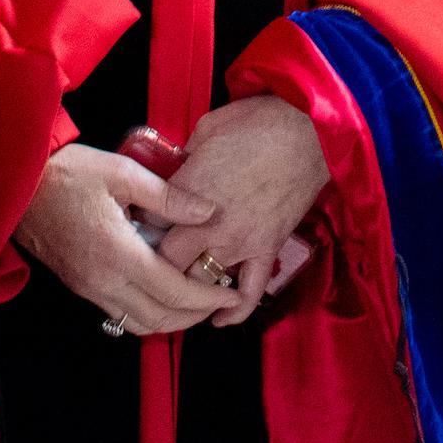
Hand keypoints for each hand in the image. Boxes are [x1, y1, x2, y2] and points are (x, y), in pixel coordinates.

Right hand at [14, 144, 230, 334]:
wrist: (19, 185)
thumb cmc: (69, 173)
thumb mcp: (123, 173)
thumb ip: (168, 196)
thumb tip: (208, 211)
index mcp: (118, 253)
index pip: (172, 291)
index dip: (206, 298)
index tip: (229, 292)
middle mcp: (103, 280)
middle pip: (159, 318)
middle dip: (195, 315)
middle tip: (220, 301)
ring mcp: (89, 288)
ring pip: (138, 323)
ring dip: (171, 320)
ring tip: (196, 302)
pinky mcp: (80, 286)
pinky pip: (120, 315)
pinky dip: (147, 314)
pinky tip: (162, 296)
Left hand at [155, 97, 329, 324]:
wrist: (308, 133)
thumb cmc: (257, 123)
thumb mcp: (207, 127)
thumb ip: (186, 155)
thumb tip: (178, 167)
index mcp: (188, 193)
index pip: (147, 225)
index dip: (138, 229)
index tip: (135, 229)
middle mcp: (208, 226)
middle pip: (166, 263)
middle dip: (155, 264)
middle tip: (150, 263)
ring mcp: (239, 243)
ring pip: (199, 284)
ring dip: (187, 288)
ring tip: (176, 289)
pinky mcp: (266, 251)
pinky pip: (249, 294)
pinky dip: (233, 312)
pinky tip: (217, 320)